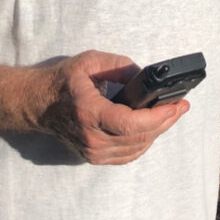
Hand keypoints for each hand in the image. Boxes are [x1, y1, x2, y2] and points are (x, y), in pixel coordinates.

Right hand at [39, 50, 187, 163]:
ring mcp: (92, 152)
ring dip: (157, 132)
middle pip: (139, 138)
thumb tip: (145, 77)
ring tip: (171, 114)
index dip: (157, 117)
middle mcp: (91, 138)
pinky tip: (153, 128)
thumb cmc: (63, 80)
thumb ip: (119, 66)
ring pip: (136, 149)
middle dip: (165, 122)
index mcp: (89, 113)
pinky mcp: (94, 157)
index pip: (130, 124)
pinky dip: (144, 142)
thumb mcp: (90, 62)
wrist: (37, 103)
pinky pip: (127, 155)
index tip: (175, 106)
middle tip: (182, 106)